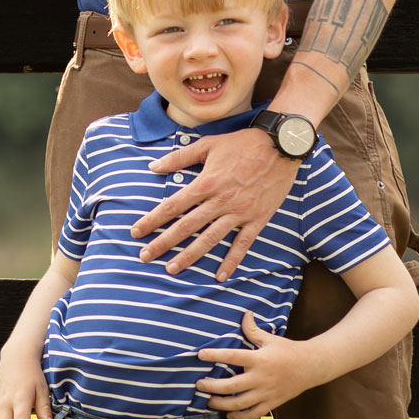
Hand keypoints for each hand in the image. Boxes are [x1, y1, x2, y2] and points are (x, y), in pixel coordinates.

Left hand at [135, 126, 296, 278]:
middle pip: (187, 226)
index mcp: (206, 182)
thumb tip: (153, 166)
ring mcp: (240, 212)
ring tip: (171, 268)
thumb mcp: (208, 144)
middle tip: (145, 256)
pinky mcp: (258, 218)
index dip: (153, 219)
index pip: (173, 205)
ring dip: (190, 256)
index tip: (136, 232)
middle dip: (163, 243)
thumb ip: (179, 157)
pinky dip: (232, 260)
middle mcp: (221, 200)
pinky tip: (220, 275)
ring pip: (210, 239)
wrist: (282, 145)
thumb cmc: (243, 143)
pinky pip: (243, 244)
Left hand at [197, 312, 324, 418]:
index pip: (233, 356)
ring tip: (209, 401)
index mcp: (259, 359)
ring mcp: (266, 393)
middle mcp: (261, 378)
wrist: (311, 367)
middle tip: (199, 384)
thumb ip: (253, 330)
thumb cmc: (288, 351)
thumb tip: (245, 314)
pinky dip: (239, 416)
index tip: (200, 354)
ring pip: (239, 403)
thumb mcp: (270, 338)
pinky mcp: (271, 403)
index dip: (215, 355)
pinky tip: (228, 414)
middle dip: (212, 386)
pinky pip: (253, 414)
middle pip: (231, 386)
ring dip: (221, 404)